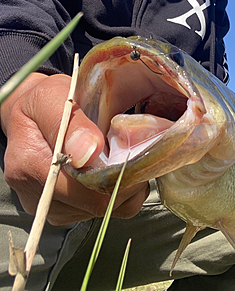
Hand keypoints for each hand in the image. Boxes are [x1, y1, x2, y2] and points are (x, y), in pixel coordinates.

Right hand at [1, 73, 148, 224]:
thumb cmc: (45, 101)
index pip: (84, 190)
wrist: (34, 113)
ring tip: (114, 155)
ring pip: (104, 210)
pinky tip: (107, 167)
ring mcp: (51, 207)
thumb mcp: (54, 97)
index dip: (116, 174)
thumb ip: (73, 124)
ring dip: (119, 185)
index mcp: (29, 166)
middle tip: (129, 149)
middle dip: (122, 179)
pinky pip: (100, 210)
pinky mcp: (63, 211)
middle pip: (97, 205)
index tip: (130, 150)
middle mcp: (38, 196)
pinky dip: (113, 190)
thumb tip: (89, 153)